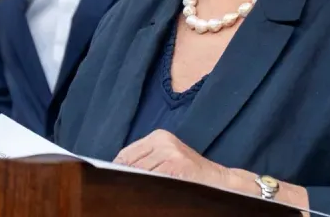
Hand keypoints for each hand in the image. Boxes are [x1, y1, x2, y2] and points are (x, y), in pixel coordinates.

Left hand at [113, 130, 230, 187]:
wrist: (219, 181)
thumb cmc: (190, 173)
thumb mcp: (167, 158)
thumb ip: (145, 161)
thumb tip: (116, 171)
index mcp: (159, 136)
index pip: (126, 154)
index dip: (116, 169)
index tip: (110, 181)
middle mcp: (163, 140)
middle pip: (130, 164)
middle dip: (125, 178)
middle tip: (122, 189)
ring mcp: (170, 152)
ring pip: (140, 173)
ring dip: (136, 185)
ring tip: (136, 193)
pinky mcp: (177, 165)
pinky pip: (152, 180)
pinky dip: (148, 188)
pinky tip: (151, 193)